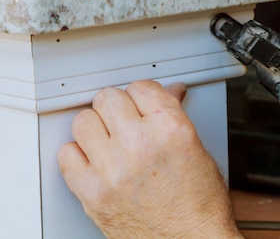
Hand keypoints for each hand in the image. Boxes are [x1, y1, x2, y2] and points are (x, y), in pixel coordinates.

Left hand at [57, 80, 241, 237]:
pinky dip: (79, 155)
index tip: (143, 101)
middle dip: (119, 105)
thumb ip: (175, 118)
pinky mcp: (93, 194)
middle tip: (126, 117)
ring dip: (96, 126)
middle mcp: (140, 144)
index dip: (143, 94)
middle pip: (108, 98)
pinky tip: (96, 159)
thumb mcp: (198, 150)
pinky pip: (67, 156)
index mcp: (171, 129)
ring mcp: (113, 169)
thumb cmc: (200, 205)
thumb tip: (167, 96)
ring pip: (83, 121)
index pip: (142, 87)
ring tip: (109, 138)